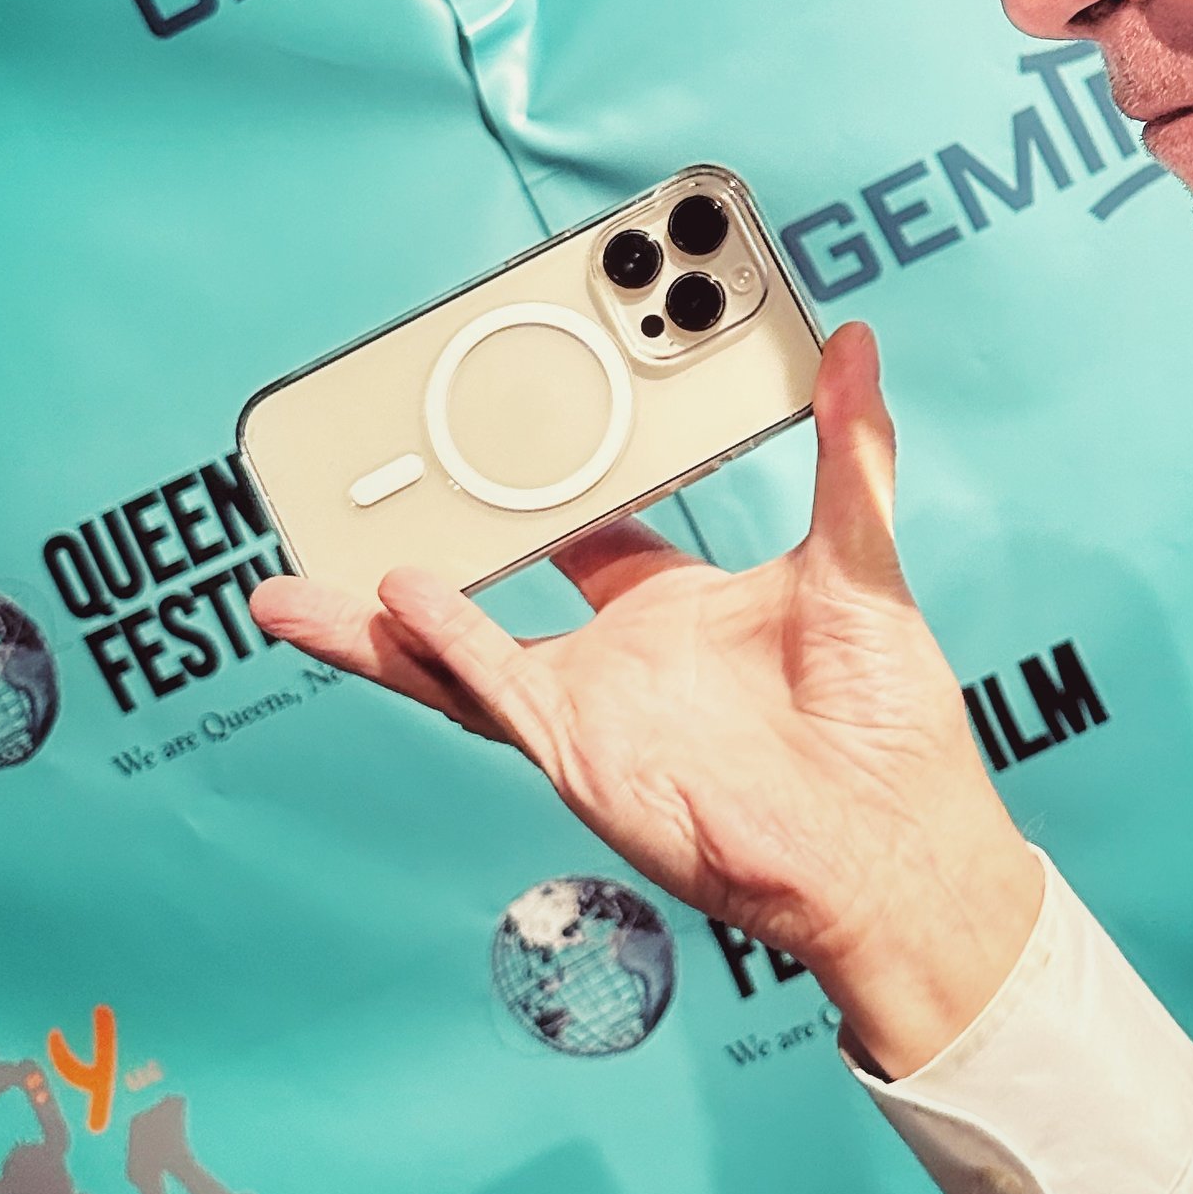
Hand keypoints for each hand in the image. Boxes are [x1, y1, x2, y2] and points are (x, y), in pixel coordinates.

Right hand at [249, 322, 1040, 1078]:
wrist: (893, 845)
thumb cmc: (888, 728)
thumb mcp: (860, 558)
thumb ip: (850, 450)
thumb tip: (855, 348)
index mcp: (685, 611)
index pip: (599, 535)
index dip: (557, 486)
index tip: (514, 427)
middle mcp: (627, 661)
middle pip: (500, 596)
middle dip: (428, 560)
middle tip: (365, 502)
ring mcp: (596, 710)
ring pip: (458, 661)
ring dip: (377, 629)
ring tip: (299, 591)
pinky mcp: (581, 751)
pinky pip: (491, 694)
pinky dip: (442, 647)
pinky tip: (394, 603)